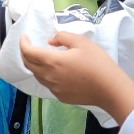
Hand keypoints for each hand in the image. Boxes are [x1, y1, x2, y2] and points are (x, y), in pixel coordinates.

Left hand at [19, 33, 133, 121]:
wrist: (110, 89)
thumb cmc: (97, 63)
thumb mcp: (82, 42)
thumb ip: (62, 37)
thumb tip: (50, 42)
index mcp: (52, 61)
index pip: (28, 52)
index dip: (23, 43)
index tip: (25, 37)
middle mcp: (48, 76)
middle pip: (28, 65)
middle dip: (26, 54)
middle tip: (29, 45)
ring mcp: (54, 89)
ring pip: (37, 76)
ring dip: (35, 65)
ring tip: (41, 57)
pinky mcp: (60, 97)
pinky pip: (47, 84)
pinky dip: (45, 75)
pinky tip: (54, 71)